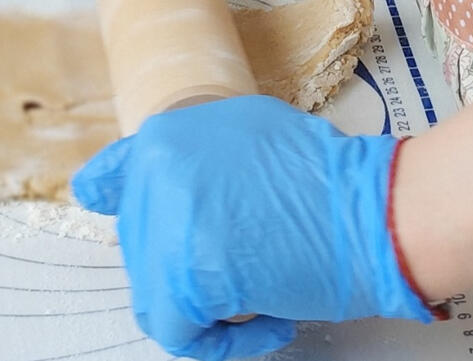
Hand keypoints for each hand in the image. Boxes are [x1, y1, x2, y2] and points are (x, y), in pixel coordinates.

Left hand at [73, 96, 432, 358]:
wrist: (368, 209)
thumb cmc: (322, 177)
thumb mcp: (243, 133)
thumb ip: (194, 159)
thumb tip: (166, 190)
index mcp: (163, 139)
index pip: (104, 185)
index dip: (121, 215)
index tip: (140, 234)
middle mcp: (154, 174)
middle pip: (140, 251)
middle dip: (184, 272)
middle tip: (239, 274)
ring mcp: (166, 225)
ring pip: (155, 298)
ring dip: (202, 312)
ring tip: (257, 301)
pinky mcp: (185, 278)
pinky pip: (182, 335)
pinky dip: (222, 343)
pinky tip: (268, 323)